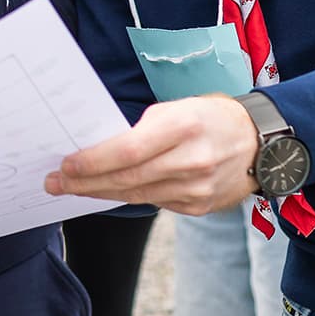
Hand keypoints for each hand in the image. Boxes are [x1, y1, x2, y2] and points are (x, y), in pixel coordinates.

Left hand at [43, 96, 259, 214]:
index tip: (66, 164)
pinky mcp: (198, 207)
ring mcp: (197, 189)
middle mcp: (192, 161)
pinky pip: (153, 202)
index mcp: (183, 128)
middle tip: (55, 183)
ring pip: (136, 195)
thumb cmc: (209, 116)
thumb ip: (140, 129)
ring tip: (72, 188)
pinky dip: (127, 196)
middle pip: (127, 179)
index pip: (127, 151)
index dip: (93, 161)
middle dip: (85, 183)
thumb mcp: (176, 108)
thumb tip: (99, 147)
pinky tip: (106, 191)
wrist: (259, 143)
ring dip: (100, 193)